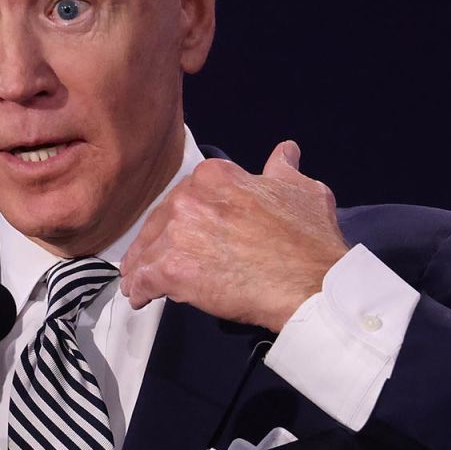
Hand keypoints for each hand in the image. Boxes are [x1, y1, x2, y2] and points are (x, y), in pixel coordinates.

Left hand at [119, 141, 349, 332]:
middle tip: (157, 261)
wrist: (312, 284)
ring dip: (142, 268)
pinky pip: (142, 280)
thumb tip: (286, 152)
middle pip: (160, 223)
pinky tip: (140, 297)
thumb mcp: (302, 192)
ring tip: (140, 283)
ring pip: (147, 251)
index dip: (182, 218)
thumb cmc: (309, 243)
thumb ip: (283, 170)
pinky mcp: (171, 269)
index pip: (184, 196)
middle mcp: (191, 199)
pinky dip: (139, 290)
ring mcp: (178, 234)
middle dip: (157, 242)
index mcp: (215, 177)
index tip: (182, 233)